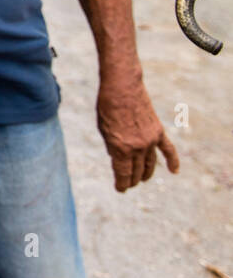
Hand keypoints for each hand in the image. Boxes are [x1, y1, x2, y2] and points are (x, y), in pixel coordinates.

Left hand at [97, 71, 179, 191]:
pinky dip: (172, 161)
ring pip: (150, 163)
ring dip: (146, 173)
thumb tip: (119, 158)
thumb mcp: (104, 129)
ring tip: (142, 179)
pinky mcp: (158, 132)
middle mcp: (138, 147)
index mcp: (120, 147)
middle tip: (128, 184)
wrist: (122, 87)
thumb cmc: (107, 107)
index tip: (120, 189)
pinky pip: (168, 150)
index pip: (123, 173)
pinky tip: (174, 171)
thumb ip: (113, 146)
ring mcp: (150, 140)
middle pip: (136, 170)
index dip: (121, 184)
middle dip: (132, 179)